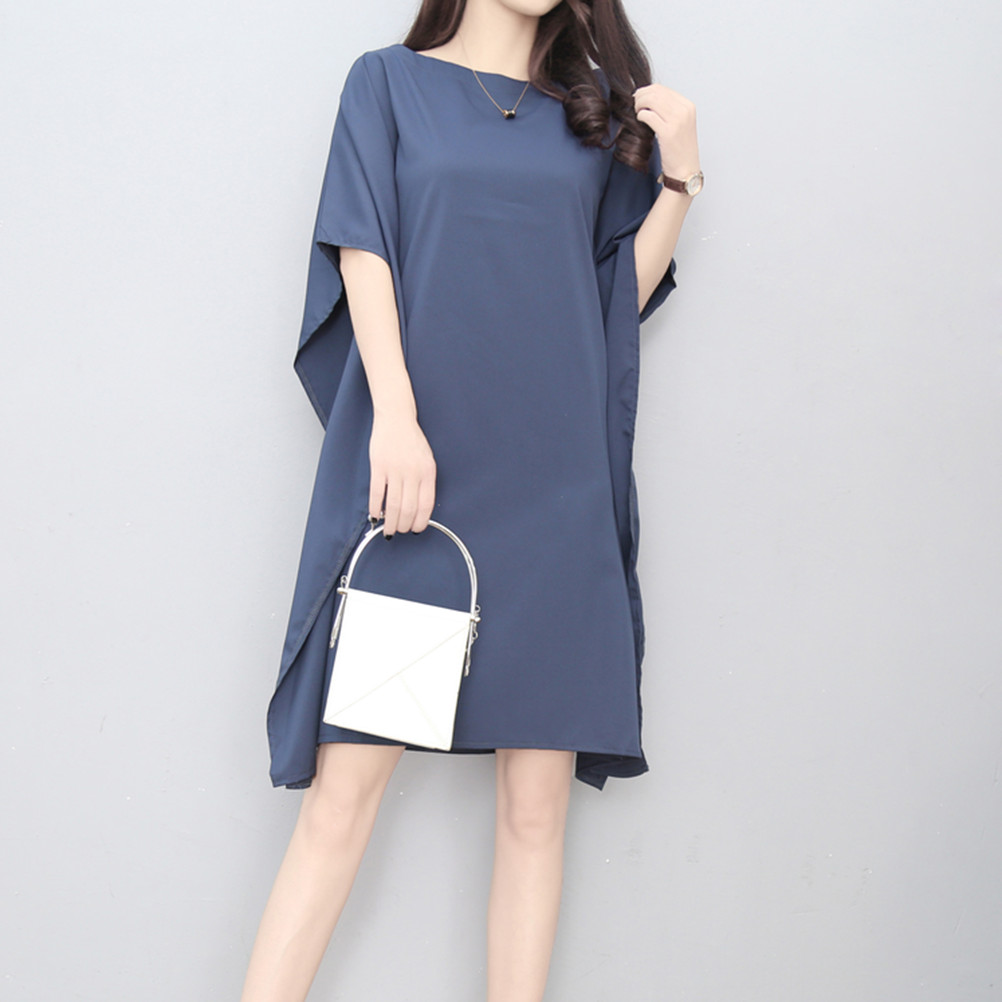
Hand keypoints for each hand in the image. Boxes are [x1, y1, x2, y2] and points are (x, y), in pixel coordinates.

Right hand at [369, 411, 436, 535]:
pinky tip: (375, 515)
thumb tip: (419, 507)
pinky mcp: (379, 466)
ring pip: (393, 504)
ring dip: (390, 521)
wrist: (397, 418)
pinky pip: (377, 493)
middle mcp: (413, 472)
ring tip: (388, 529)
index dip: (421, 521)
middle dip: (404, 525)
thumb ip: (424, 481)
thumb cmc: (412, 440)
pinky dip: (375, 507)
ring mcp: (395, 469)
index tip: (416, 529)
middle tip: (400, 531)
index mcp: (428, 472)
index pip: (426, 504)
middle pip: (409, 508)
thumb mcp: (427, 459)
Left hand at [632, 82, 699, 182]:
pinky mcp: (668, 132)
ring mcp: (677, 121)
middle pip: (656, 92)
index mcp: (688, 106)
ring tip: (637, 112)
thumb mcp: (680, 123)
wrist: (685, 170)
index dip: (647, 90)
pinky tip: (640, 120)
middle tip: (634, 104)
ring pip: (651, 101)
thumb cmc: (680, 149)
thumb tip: (649, 97)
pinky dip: (641, 116)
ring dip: (639, 104)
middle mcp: (684, 110)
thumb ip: (669, 109)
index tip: (639, 97)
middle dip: (641, 96)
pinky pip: (648, 116)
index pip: (663, 89)